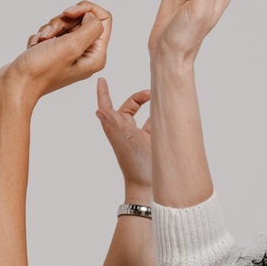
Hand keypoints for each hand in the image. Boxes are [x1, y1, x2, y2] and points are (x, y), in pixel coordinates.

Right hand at [0, 1, 110, 99]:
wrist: (16, 84)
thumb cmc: (41, 70)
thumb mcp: (71, 47)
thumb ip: (90, 29)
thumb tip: (92, 16)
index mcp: (96, 56)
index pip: (103, 19)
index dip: (86, 10)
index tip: (68, 13)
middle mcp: (87, 55)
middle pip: (82, 20)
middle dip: (63, 21)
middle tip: (50, 35)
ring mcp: (71, 53)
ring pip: (66, 24)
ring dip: (50, 29)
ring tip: (42, 43)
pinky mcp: (56, 52)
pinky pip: (53, 32)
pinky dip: (42, 36)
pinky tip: (36, 48)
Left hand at [95, 78, 152, 201]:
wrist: (147, 185)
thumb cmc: (134, 165)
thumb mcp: (123, 142)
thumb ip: (112, 124)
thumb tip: (99, 109)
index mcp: (116, 128)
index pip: (107, 106)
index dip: (103, 93)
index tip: (102, 80)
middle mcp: (126, 130)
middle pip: (128, 107)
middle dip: (138, 97)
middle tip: (150, 93)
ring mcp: (139, 136)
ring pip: (143, 115)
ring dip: (150, 106)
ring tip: (160, 99)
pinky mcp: (151, 142)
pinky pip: (155, 125)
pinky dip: (160, 118)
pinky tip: (166, 115)